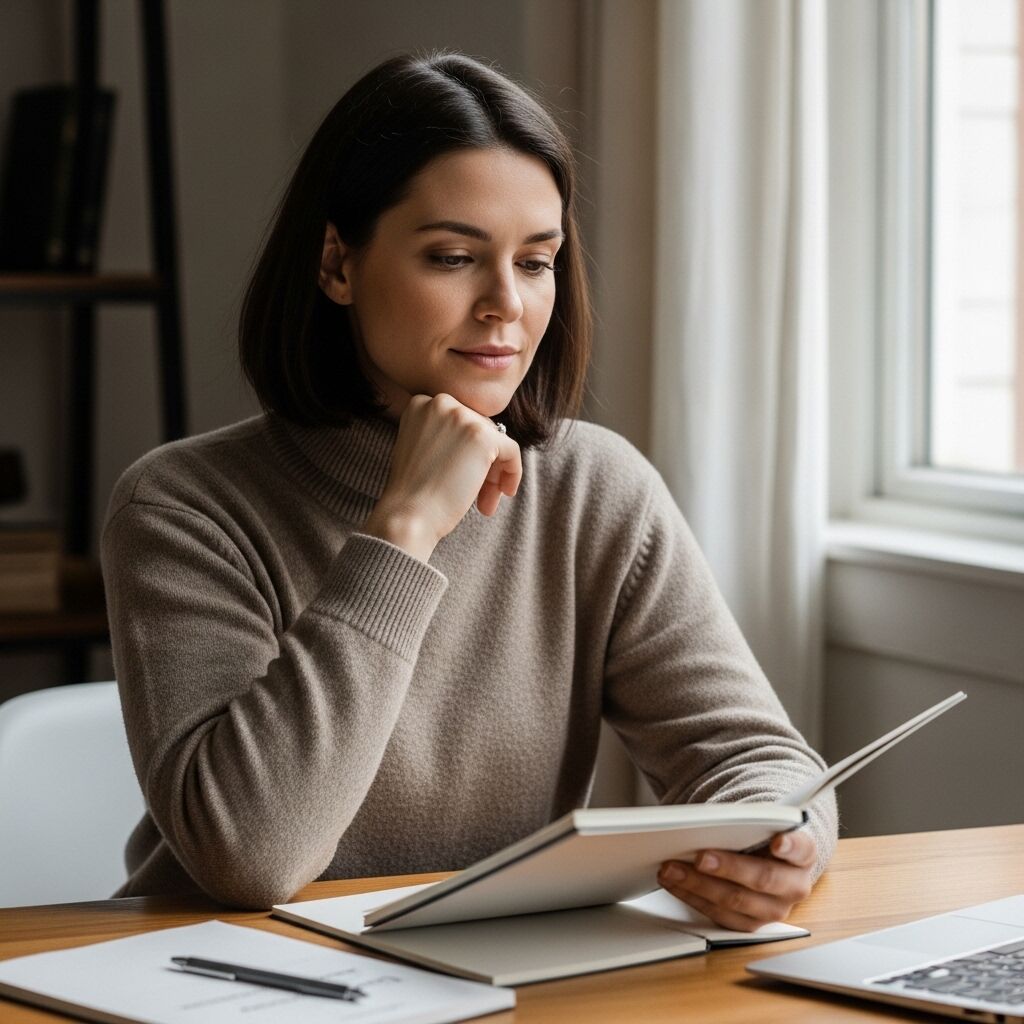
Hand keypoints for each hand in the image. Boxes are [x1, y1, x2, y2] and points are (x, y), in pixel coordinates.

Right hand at [362, 393, 521, 561]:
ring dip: (493, 473)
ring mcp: (462, 417)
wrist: (408, 515)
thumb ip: (443, 436)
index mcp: (421, 404)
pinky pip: (511, 450)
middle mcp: (440, 403)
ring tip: (486, 503)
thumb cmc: (411, 493)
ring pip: (495, 442)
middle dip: (482, 463)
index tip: (461, 475)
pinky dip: (513, 471)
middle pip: (478, 430)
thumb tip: (479, 442)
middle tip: (479, 496)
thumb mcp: (419, 450)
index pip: (459, 422)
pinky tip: (506, 491)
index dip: (465, 451)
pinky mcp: (483, 436)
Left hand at [657, 830, 816, 931]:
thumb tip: (712, 819)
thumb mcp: (760, 822)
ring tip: (672, 869)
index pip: (802, 848)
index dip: (790, 846)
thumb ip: (748, 821)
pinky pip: (721, 915)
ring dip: (699, 885)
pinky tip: (675, 883)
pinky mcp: (751, 923)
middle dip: (728, 868)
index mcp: (803, 853)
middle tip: (701, 857)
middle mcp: (794, 885)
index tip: (777, 842)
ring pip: (737, 901)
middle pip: (763, 878)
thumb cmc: (760, 836)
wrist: (764, 859)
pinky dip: (693, 897)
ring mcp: (774, 909)